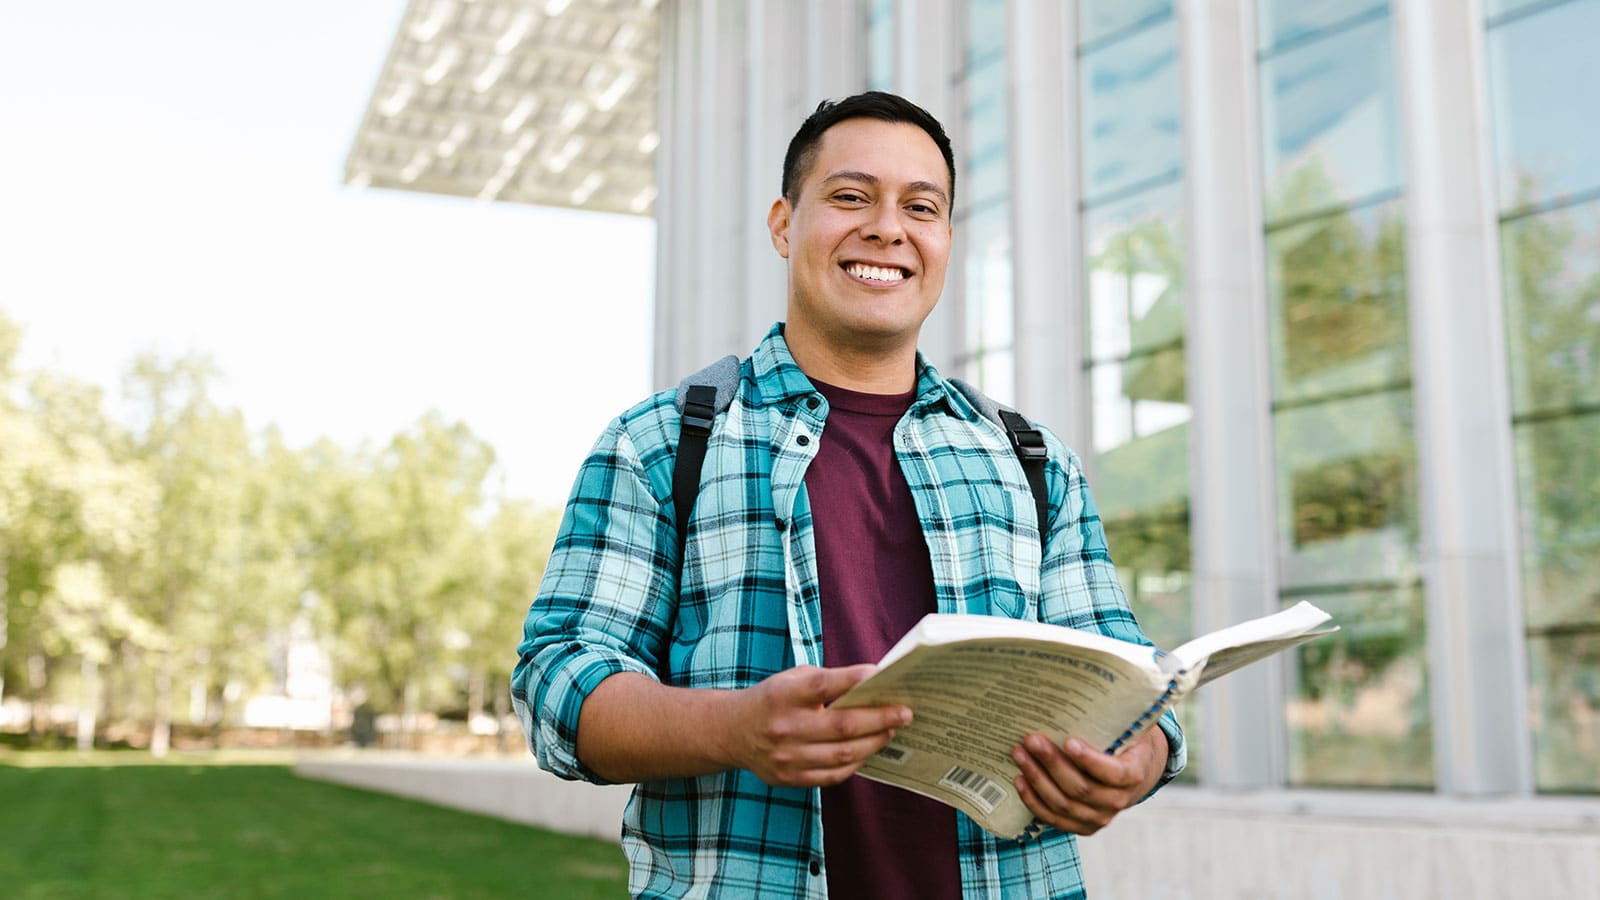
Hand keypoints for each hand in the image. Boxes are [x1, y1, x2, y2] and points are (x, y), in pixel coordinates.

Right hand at [727, 665, 911, 787]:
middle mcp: (784, 727)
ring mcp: (787, 757)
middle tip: (905, 712)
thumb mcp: (791, 679)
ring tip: (891, 731)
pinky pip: (834, 775)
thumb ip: (827, 681)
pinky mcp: (790, 779)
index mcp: (783, 695)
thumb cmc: (773, 699)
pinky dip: (856, 761)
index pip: (822, 686)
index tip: (880, 674)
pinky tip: (868, 750)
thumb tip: (873, 684)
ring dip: (874, 742)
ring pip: (843, 754)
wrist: (732, 732)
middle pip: (843, 726)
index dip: (853, 679)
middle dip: (880, 719)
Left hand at [1010, 725, 1167, 835]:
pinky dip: (1034, 801)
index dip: (1090, 760)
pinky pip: (1054, 819)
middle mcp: (1118, 800)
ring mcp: (1100, 817)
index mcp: (1134, 773)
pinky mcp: (1082, 826)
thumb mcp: (1130, 725)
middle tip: (1031, 739)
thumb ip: (1115, 713)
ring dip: (1037, 779)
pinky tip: (1019, 780)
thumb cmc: (1126, 740)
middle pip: (1081, 788)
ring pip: (1064, 805)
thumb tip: (1087, 680)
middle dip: (1052, 763)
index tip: (1068, 741)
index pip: (1114, 773)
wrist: (1136, 770)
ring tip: (1019, 754)